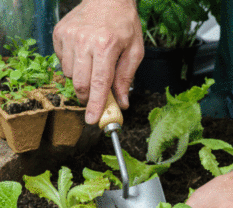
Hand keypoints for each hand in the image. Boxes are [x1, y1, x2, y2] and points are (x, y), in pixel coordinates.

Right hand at [53, 0, 143, 123]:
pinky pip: (62, 61)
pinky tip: (84, 55)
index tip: (92, 120)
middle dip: (87, 97)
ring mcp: (69, 36)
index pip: (99, 83)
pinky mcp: (59, 33)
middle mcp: (84, 41)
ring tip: (93, 66)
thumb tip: (122, 103)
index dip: (95, 105)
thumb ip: (126, 78)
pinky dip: (73, 65)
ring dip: (81, 79)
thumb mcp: (135, 51)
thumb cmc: (124, 24)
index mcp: (106, 46)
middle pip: (80, 83)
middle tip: (94, 98)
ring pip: (69, 74)